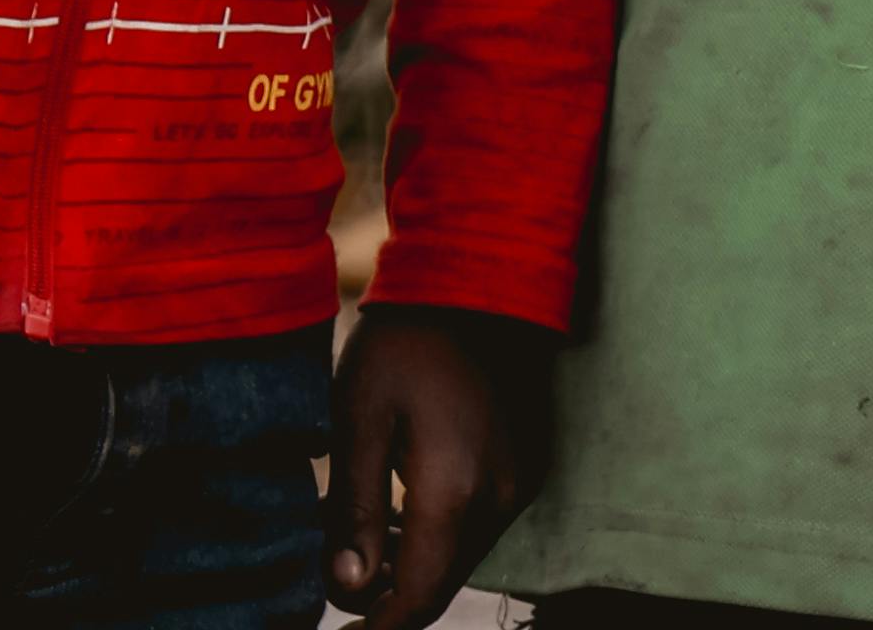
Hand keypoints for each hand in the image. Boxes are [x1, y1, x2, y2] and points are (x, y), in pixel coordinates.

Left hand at [326, 298, 550, 629]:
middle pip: (444, 583)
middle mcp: (502, 500)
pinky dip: (442, 534)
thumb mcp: (359, 414)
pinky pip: (483, 524)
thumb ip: (351, 506)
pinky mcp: (530, 467)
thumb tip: (347, 586)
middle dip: (393, 602)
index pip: (418, 595)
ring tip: (358, 550)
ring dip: (415, 565)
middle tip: (343, 598)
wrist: (483, 278)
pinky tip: (398, 513)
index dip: (378, 626)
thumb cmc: (407, 340)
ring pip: (464, 556)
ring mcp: (523, 484)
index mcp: (456, 491)